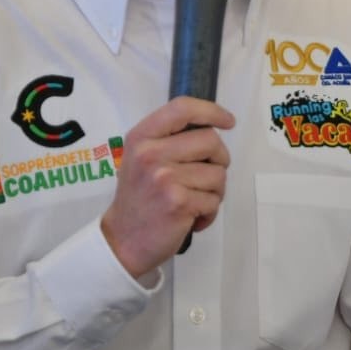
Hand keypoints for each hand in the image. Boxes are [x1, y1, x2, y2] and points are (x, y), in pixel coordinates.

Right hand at [100, 96, 233, 278]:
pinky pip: (215, 200)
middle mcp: (150, 154)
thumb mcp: (141, 158)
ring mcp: (165, 178)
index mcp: (141, 138)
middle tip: (207, 176)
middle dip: (219, 159)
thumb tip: (213, 127)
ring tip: (194, 200)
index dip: (211, 111)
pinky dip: (210, 212)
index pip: (182, 108)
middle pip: (211, 140)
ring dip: (215, 191)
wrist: (122, 241)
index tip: (228, 122)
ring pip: (218, 173)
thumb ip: (169, 139)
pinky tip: (192, 217)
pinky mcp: (179, 202)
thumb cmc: (139, 198)